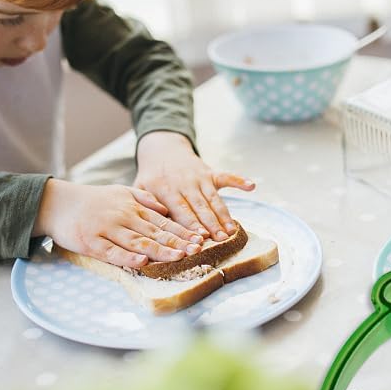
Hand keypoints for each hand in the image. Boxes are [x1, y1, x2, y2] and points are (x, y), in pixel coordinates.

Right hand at [34, 179, 203, 267]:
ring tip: (178, 257)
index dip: (182, 231)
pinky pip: (112, 252)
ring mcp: (107, 230)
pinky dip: (127, 258)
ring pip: (137, 242)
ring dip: (159, 250)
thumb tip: (167, 209)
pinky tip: (141, 263)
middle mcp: (123, 217)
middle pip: (154, 232)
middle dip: (177, 242)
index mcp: (132, 207)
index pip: (163, 221)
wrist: (58, 203)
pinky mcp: (91, 243)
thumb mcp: (121, 191)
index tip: (200, 239)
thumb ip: (144, 199)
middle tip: (197, 250)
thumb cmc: (93, 200)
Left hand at [135, 131, 254, 241]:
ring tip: (232, 231)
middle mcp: (185, 182)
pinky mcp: (210, 172)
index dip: (191, 224)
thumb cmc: (150, 177)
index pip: (180, 209)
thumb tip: (153, 224)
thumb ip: (145, 205)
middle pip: (200, 206)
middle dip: (211, 224)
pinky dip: (239, 180)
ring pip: (213, 198)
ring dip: (224, 215)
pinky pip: (226, 176)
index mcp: (165, 188)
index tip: (201, 238)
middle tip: (220, 239)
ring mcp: (199, 177)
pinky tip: (252, 186)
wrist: (162, 150)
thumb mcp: (138, 188)